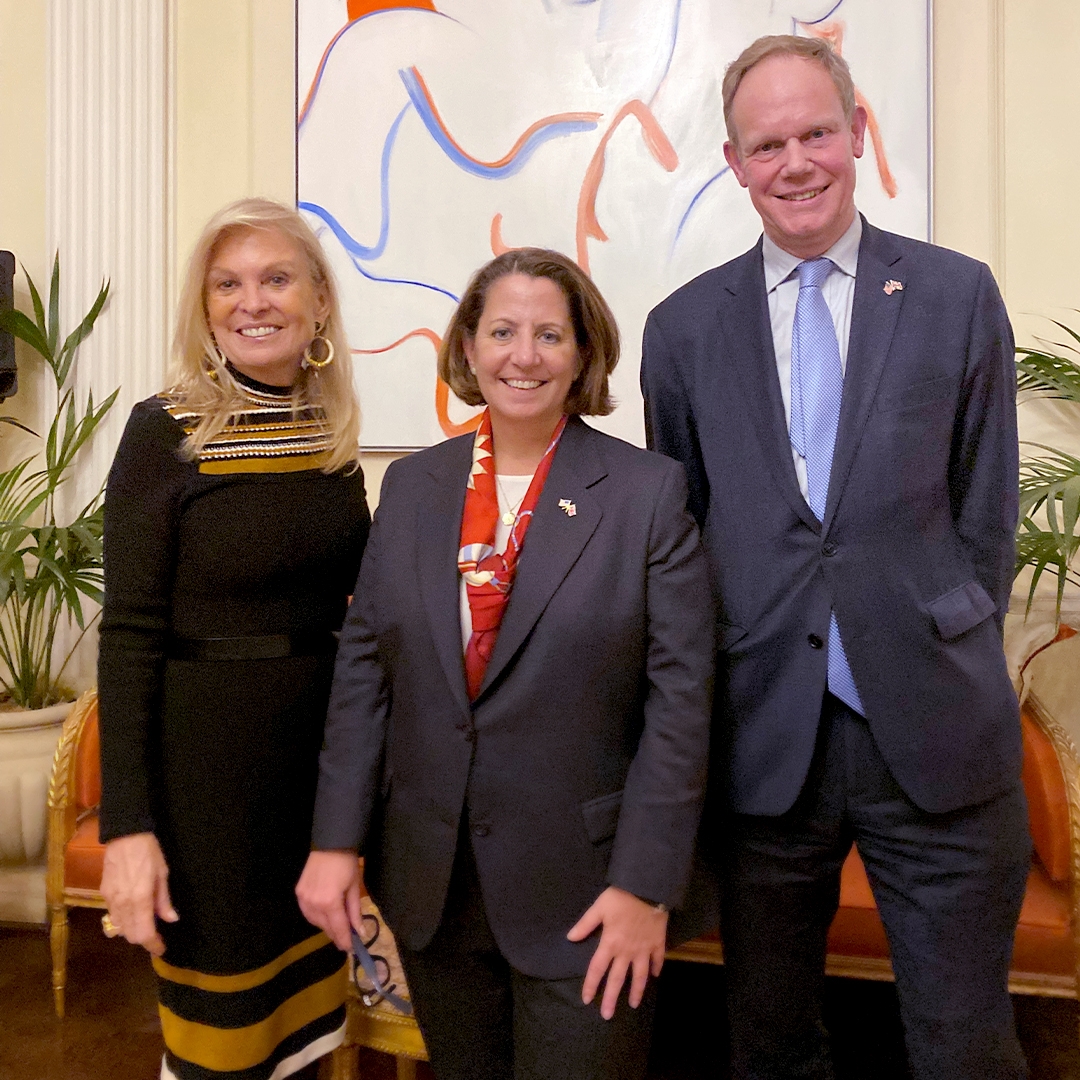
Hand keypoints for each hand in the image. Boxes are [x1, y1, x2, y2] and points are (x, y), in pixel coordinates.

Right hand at [100, 832, 177, 956]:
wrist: (124, 835)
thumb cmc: (148, 852)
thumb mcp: (162, 873)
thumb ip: (164, 900)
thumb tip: (171, 919)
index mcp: (140, 899)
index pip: (143, 933)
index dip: (153, 944)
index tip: (161, 948)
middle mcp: (123, 904)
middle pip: (130, 935)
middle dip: (143, 940)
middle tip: (156, 937)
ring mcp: (110, 900)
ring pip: (119, 928)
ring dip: (132, 931)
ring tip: (146, 925)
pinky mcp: (103, 894)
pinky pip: (113, 916)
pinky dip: (123, 921)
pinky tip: (133, 913)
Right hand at [295, 850, 362, 952]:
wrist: (330, 842)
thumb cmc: (347, 863)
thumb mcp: (354, 887)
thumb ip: (355, 912)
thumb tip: (359, 932)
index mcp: (330, 902)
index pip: (338, 928)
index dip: (345, 940)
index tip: (351, 950)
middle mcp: (313, 903)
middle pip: (325, 927)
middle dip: (336, 934)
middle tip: (346, 940)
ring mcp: (303, 898)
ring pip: (315, 921)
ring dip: (326, 926)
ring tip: (337, 927)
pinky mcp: (298, 892)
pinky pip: (307, 912)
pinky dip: (316, 917)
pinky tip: (325, 916)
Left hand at [566, 885, 667, 1019]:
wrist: (648, 889)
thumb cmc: (621, 897)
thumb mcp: (599, 907)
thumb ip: (585, 924)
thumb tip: (570, 938)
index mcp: (610, 943)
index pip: (597, 968)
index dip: (591, 984)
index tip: (586, 999)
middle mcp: (626, 951)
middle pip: (617, 978)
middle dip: (611, 998)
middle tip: (607, 1015)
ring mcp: (644, 949)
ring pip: (639, 975)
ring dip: (636, 990)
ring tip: (633, 1004)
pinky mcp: (657, 943)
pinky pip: (657, 959)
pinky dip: (656, 968)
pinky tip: (655, 976)